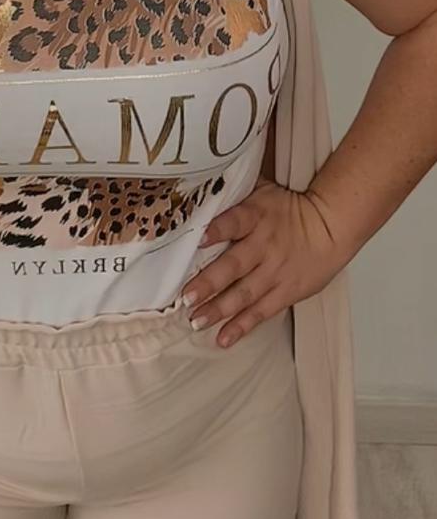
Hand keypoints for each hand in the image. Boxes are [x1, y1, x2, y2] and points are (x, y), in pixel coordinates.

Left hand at [180, 180, 347, 348]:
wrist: (331, 226)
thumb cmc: (291, 208)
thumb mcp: (263, 191)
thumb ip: (235, 191)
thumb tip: (202, 181)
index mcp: (256, 216)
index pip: (235, 222)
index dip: (217, 230)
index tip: (199, 239)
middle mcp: (264, 246)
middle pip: (234, 266)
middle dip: (209, 283)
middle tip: (186, 297)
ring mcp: (275, 272)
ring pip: (244, 294)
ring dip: (219, 309)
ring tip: (196, 321)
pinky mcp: (286, 292)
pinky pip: (261, 312)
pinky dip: (242, 326)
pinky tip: (223, 338)